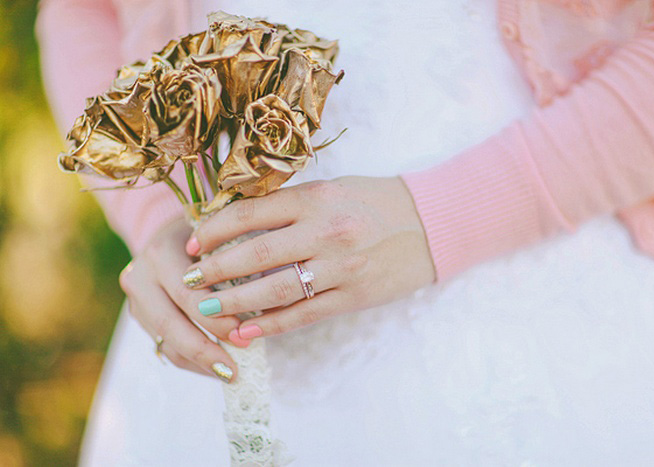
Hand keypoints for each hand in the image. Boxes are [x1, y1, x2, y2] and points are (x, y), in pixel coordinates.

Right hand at [118, 217, 242, 380]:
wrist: (173, 233)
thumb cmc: (208, 235)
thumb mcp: (219, 237)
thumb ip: (233, 263)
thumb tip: (269, 303)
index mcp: (161, 253)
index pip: (187, 295)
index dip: (216, 319)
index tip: (245, 336)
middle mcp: (140, 276)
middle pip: (171, 324)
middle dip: (205, 350)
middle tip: (234, 370)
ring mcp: (136, 299)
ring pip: (165, 341)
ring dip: (199, 362)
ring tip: (229, 374)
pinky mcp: (139, 316)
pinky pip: (164, 346)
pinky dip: (191, 361)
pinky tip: (215, 369)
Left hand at [183, 176, 434, 345]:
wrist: (432, 222)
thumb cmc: (376, 200)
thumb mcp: (332, 189)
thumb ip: (290, 205)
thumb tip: (237, 223)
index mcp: (316, 198)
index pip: (250, 214)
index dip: (214, 230)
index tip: (193, 243)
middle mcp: (326, 231)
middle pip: (256, 255)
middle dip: (215, 270)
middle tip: (189, 280)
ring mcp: (341, 267)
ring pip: (276, 290)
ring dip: (236, 302)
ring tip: (207, 309)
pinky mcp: (354, 296)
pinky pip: (305, 313)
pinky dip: (272, 325)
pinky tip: (246, 331)